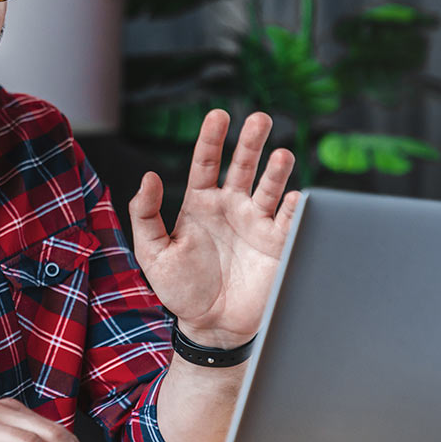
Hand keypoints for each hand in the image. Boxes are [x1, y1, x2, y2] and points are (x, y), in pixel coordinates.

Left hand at [128, 110, 298, 347]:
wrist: (211, 326)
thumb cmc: (179, 289)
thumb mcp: (152, 252)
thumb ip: (146, 214)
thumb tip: (148, 177)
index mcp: (200, 203)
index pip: (206, 163)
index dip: (212, 139)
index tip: (219, 115)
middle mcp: (231, 207)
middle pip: (243, 165)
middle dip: (252, 141)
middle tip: (260, 118)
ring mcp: (256, 223)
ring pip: (270, 187)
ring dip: (277, 170)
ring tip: (281, 154)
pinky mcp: (277, 245)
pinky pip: (289, 220)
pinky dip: (294, 207)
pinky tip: (295, 196)